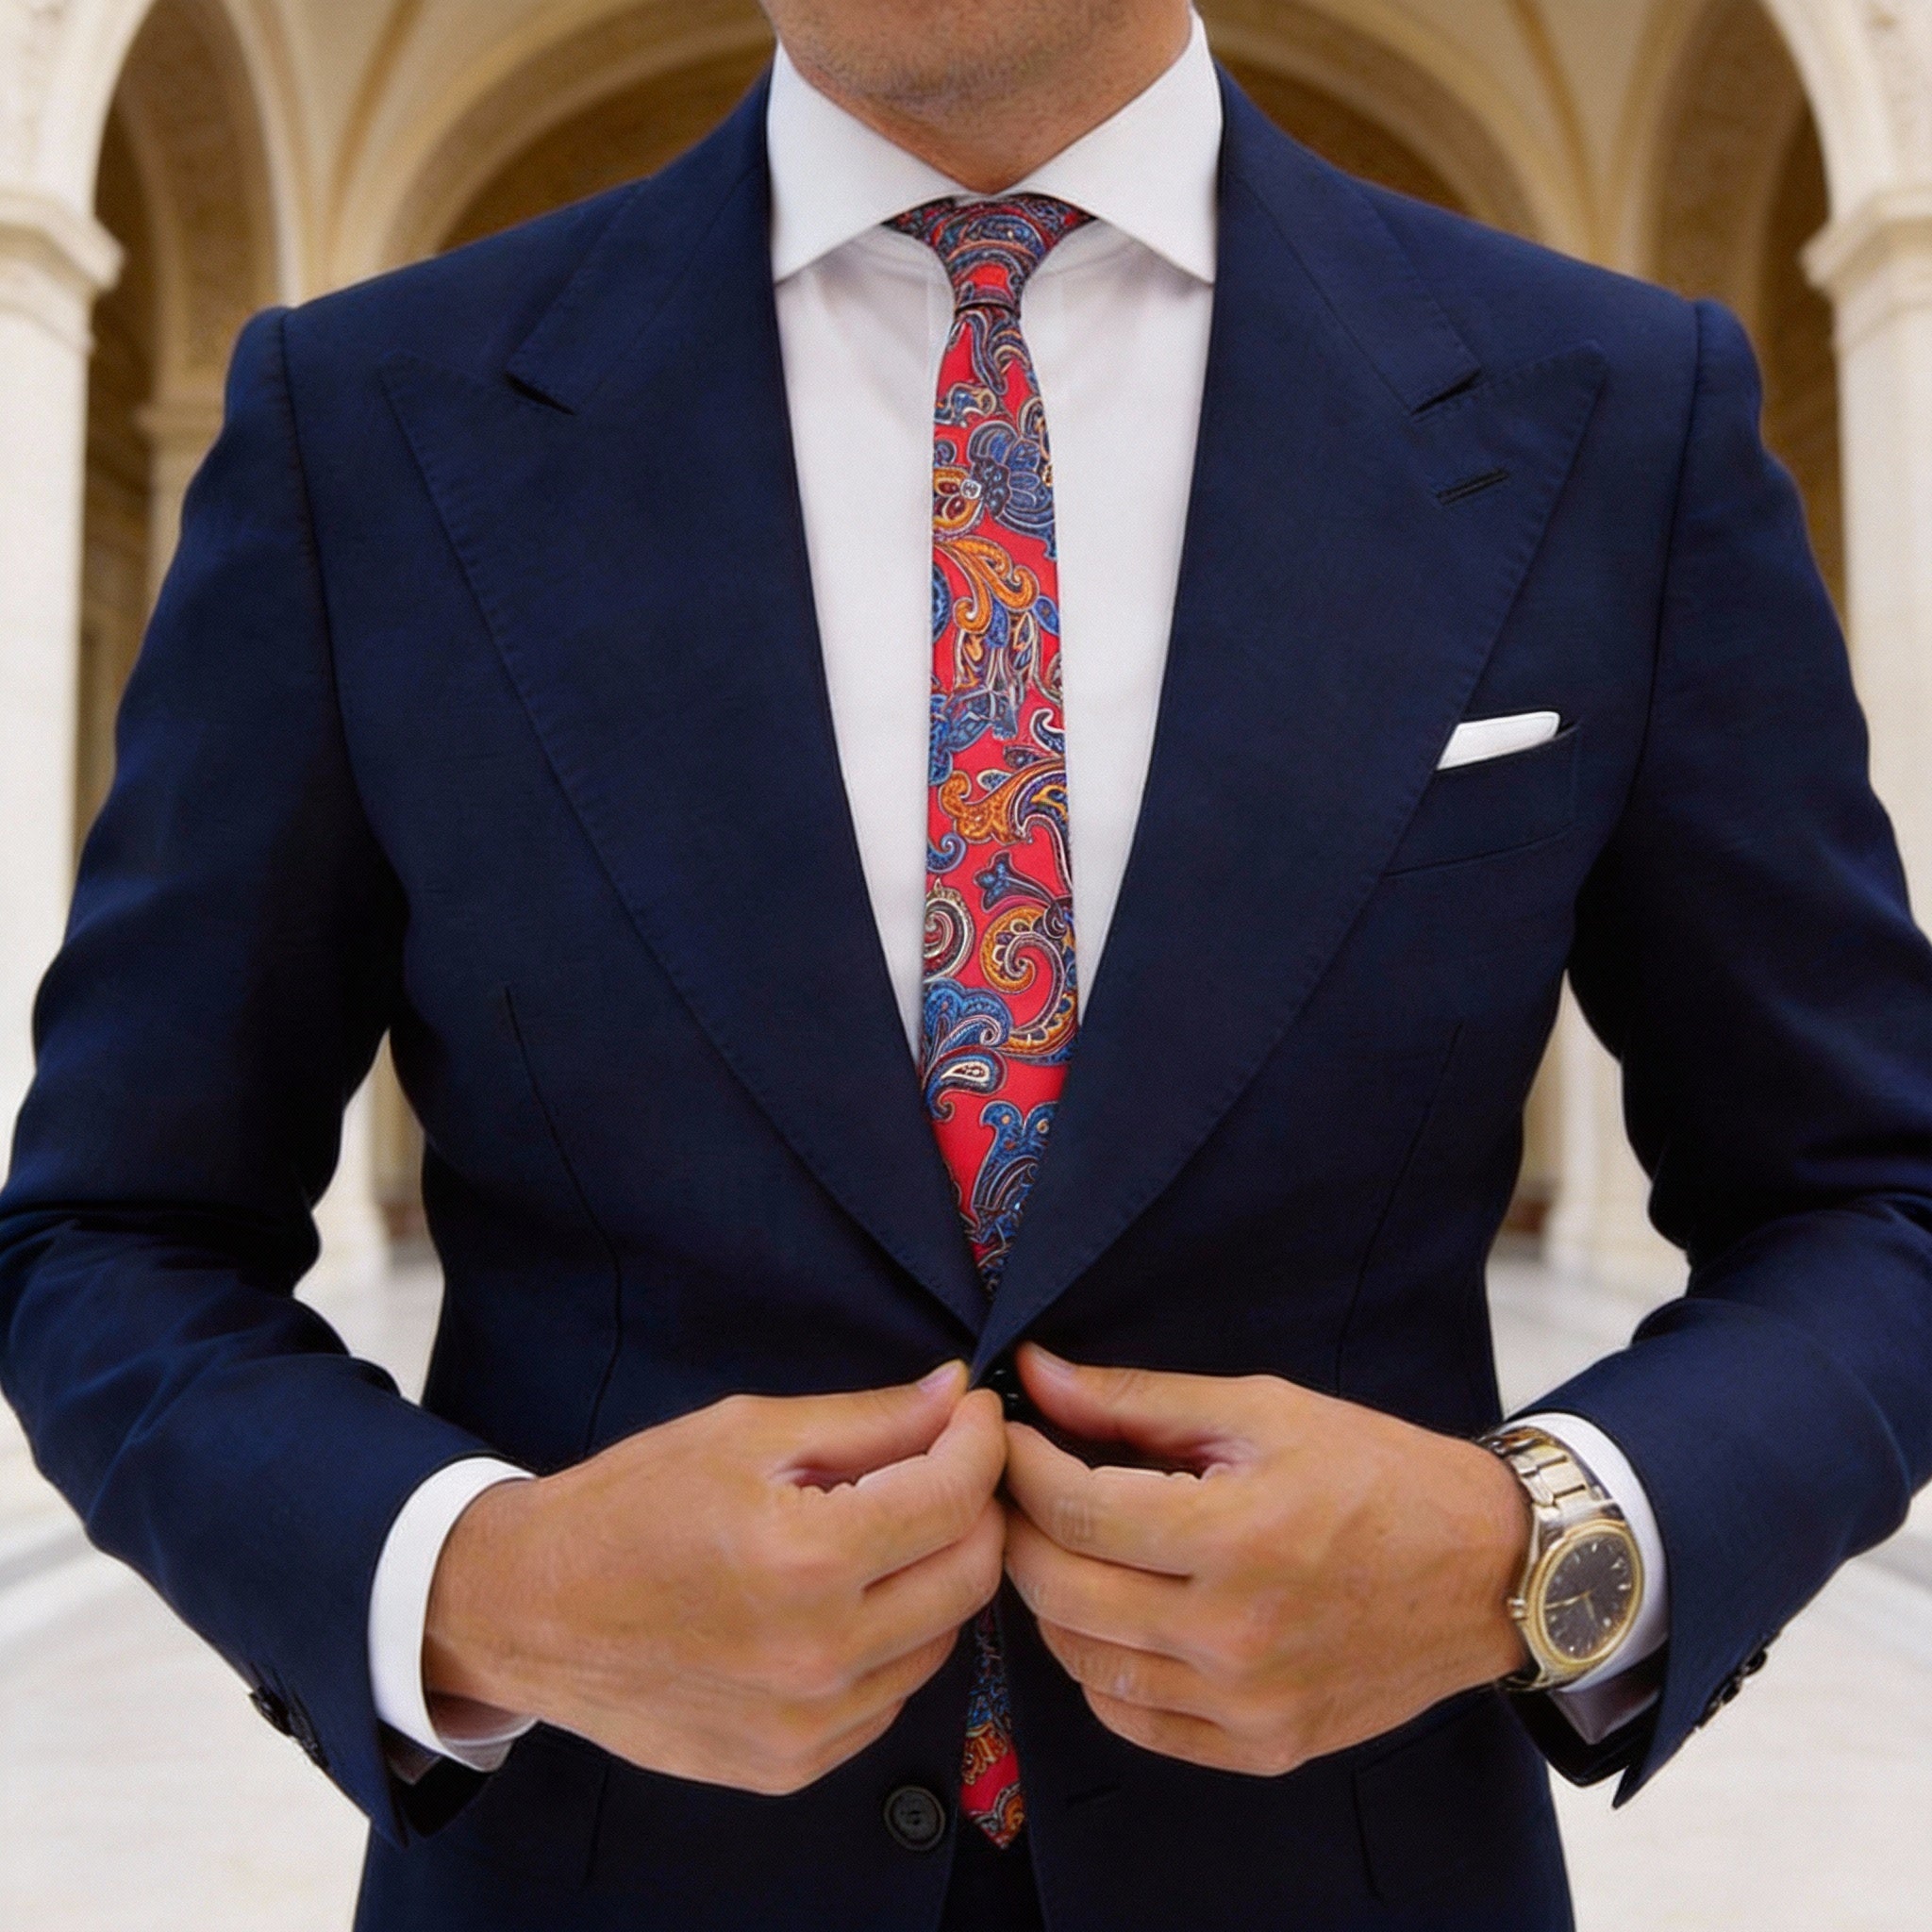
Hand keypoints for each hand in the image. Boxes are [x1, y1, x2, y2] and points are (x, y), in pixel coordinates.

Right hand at [424, 1364, 1006, 1794]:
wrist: (529, 1612)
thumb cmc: (630, 1506)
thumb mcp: (746, 1433)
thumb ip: (867, 1419)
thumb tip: (956, 1394)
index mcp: (807, 1558)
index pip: (954, 1497)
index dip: (981, 1441)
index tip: (975, 1413)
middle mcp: (819, 1654)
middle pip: (971, 1574)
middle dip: (975, 1506)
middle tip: (945, 1465)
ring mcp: (808, 1725)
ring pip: (943, 1639)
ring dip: (935, 1575)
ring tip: (885, 1531)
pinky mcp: (792, 1766)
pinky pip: (891, 1695)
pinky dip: (892, 1641)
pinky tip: (845, 1600)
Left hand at [1002, 1346, 1529, 1776]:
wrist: (1487, 1571)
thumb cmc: (1377, 1473)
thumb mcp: (1262, 1410)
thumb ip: (1138, 1399)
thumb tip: (1036, 1372)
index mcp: (1237, 1536)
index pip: (1075, 1511)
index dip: (1022, 1466)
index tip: (1008, 1433)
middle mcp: (1236, 1635)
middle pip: (1061, 1590)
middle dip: (1019, 1528)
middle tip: (1018, 1486)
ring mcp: (1247, 1704)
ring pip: (1082, 1662)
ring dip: (1050, 1598)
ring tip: (1061, 1544)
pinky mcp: (1262, 1748)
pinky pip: (1133, 1720)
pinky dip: (1099, 1668)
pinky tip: (1111, 1613)